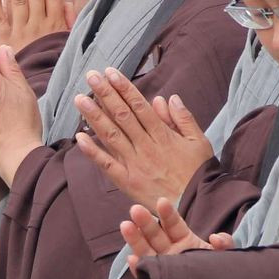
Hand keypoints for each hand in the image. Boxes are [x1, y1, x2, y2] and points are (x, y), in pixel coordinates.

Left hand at [74, 71, 214, 206]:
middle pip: (122, 115)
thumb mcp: (198, 142)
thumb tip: (167, 98)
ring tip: (80, 99)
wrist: (196, 205)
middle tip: (91, 76)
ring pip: (111, 135)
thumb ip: (182, 119)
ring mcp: (134, 164)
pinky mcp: (127, 182)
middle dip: (105, 94)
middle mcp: (146, 146)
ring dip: (94, 116)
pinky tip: (79, 137)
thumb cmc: (198, 173)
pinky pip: (107, 165)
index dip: (124, 88)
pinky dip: (92, 152)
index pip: (139, 106)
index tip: (111, 72)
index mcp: (163, 135)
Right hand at [120, 196, 230, 264]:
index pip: (174, 224)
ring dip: (135, 239)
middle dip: (146, 222)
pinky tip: (132, 259)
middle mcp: (170, 252)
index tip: (162, 201)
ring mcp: (162, 267)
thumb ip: (226, 244)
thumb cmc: (219, 275)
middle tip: (136, 209)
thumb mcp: (227, 258)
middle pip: (155, 234)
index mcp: (185, 241)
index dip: (167, 213)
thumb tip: (215, 238)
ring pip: (146, 251)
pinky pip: (145, 275)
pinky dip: (138, 267)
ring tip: (126, 225)